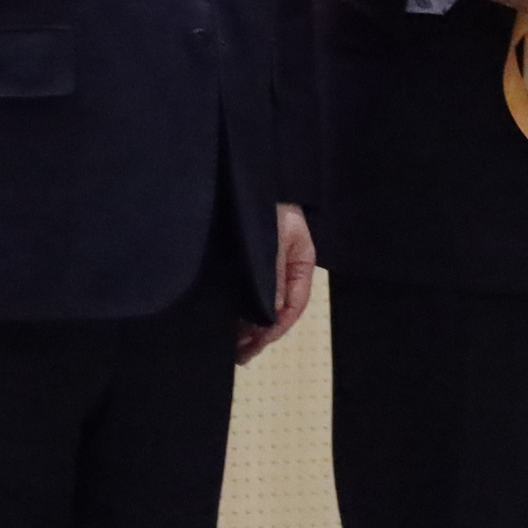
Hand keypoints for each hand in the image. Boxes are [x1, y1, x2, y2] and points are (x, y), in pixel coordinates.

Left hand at [237, 204, 315, 364]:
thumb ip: (273, 274)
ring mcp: (264, 266)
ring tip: (232, 347)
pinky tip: (226, 324)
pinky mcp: (243, 263)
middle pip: (276, 309)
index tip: (257, 343)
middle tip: (240, 355)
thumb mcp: (275, 236)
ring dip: (247, 326)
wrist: (243, 172)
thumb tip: (269, 315)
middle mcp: (284, 268)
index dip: (276, 327)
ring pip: (259, 303)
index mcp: (301, 262)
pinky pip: (244, 291)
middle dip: (260, 334)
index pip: (294, 304)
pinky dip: (237, 310)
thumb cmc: (265, 199)